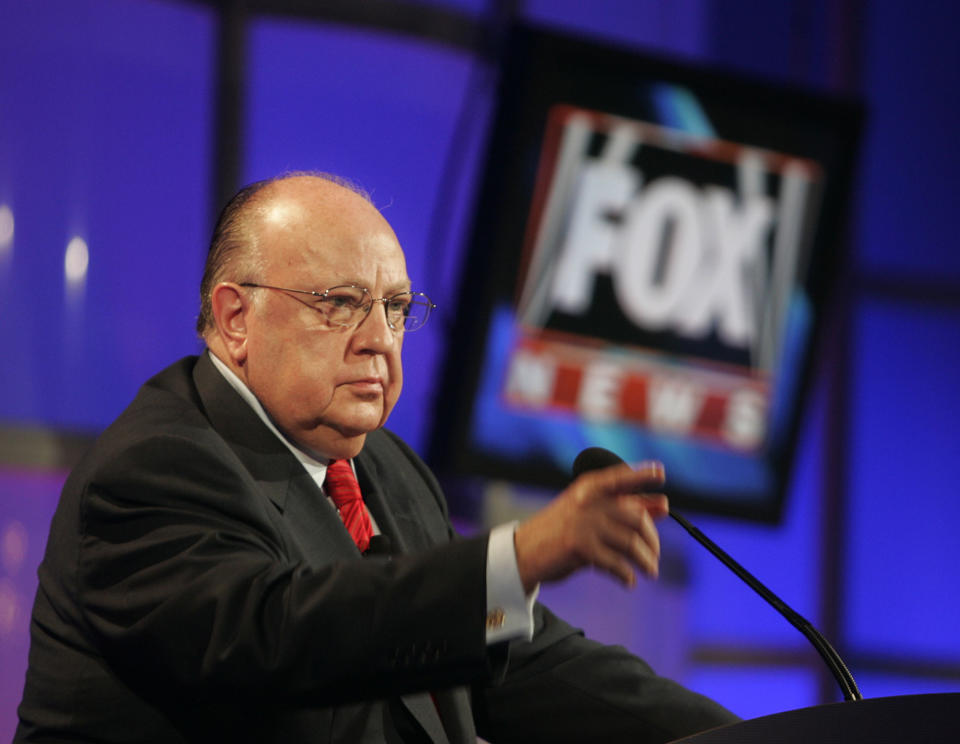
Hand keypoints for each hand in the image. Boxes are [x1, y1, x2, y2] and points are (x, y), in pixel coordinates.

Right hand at [513, 462, 668, 592]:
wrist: (524, 551)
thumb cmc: (560, 531)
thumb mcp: (589, 513)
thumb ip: (624, 507)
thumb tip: (663, 506)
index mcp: (590, 487)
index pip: (621, 477)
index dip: (642, 474)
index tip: (661, 472)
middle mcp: (589, 500)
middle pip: (636, 517)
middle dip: (652, 539)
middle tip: (655, 556)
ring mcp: (584, 523)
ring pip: (630, 543)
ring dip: (645, 560)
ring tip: (650, 571)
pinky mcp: (580, 546)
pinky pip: (616, 563)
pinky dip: (626, 575)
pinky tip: (629, 581)